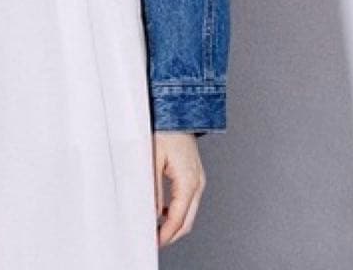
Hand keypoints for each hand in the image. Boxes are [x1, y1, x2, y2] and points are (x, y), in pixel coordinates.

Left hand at [152, 132, 205, 247]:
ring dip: (175, 223)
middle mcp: (198, 183)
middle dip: (172, 234)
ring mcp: (199, 179)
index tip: (154, 241)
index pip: (179, 218)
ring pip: (190, 212)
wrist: (178, 111)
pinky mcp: (196, 175)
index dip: (166, 234)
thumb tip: (153, 212)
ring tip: (156, 228)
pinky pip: (190, 200)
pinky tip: (164, 211)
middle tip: (154, 240)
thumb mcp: (153, 160)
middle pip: (188, 221)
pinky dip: (179, 211)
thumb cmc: (165, 130)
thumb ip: (154, 189)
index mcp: (189, 182)